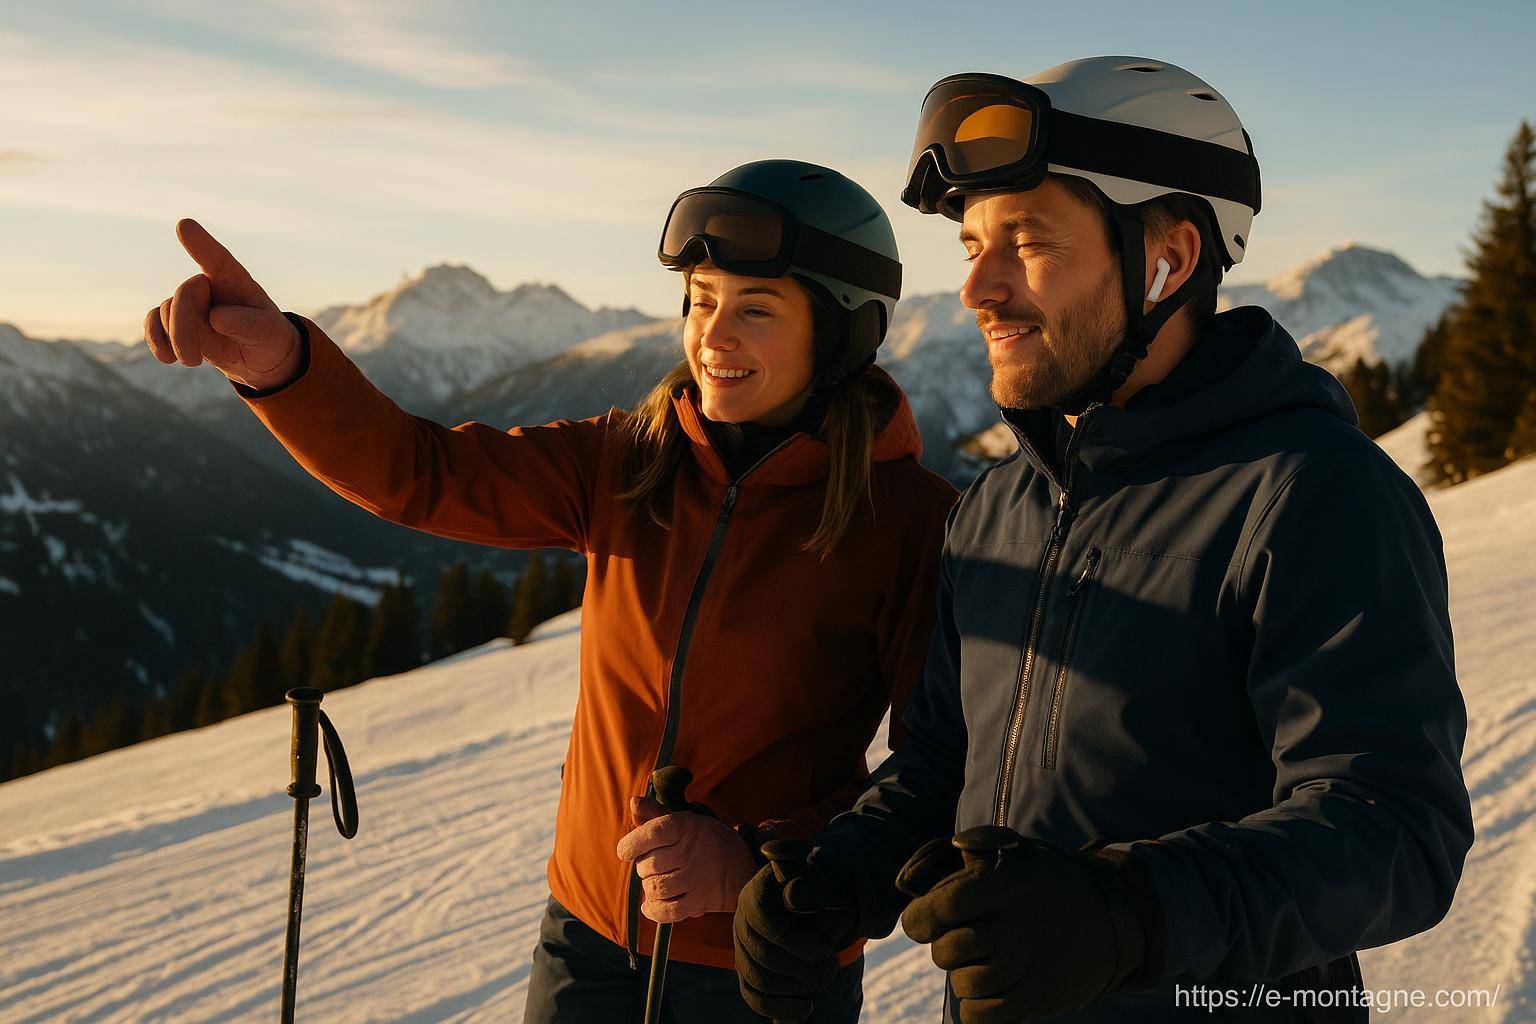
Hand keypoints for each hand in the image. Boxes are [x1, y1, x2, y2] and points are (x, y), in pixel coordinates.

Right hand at [143, 218, 302, 390]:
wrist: (259, 357)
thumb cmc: (268, 336)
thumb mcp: (268, 332)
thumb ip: (247, 323)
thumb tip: (216, 317)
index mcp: (234, 280)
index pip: (217, 259)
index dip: (201, 244)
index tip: (185, 226)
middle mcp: (209, 286)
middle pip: (183, 296)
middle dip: (183, 328)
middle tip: (193, 362)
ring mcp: (190, 303)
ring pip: (164, 312)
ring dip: (173, 341)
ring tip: (193, 362)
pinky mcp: (176, 321)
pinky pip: (153, 323)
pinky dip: (155, 340)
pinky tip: (166, 357)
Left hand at [615, 796, 758, 922]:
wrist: (742, 869)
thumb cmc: (707, 841)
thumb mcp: (687, 821)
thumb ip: (656, 813)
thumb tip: (634, 802)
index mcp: (687, 827)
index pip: (652, 833)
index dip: (632, 843)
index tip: (624, 851)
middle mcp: (691, 852)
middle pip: (649, 865)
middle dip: (643, 867)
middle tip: (653, 864)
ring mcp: (696, 879)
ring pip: (655, 888)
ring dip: (649, 887)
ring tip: (657, 880)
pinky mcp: (699, 902)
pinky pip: (667, 912)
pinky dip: (654, 910)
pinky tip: (651, 904)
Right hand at [732, 849, 859, 1022]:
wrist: (821, 906)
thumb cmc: (825, 893)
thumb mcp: (825, 885)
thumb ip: (813, 889)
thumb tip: (794, 896)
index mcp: (757, 892)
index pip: (764, 920)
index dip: (795, 940)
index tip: (827, 949)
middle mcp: (742, 919)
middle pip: (763, 956)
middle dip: (804, 970)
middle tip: (833, 967)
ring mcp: (741, 947)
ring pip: (759, 981)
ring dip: (798, 988)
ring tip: (825, 979)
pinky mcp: (747, 970)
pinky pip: (754, 997)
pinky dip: (780, 1008)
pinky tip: (807, 1007)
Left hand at [896, 831, 1150, 1023]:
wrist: (1114, 914)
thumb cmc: (1046, 880)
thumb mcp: (1012, 852)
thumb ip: (963, 856)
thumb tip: (911, 879)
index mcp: (1007, 883)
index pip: (944, 907)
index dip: (920, 918)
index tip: (923, 921)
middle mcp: (1017, 925)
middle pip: (948, 951)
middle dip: (945, 946)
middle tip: (963, 937)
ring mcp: (1030, 965)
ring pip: (964, 985)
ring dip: (962, 975)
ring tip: (981, 960)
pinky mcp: (1039, 996)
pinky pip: (983, 1016)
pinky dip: (974, 1008)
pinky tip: (986, 989)